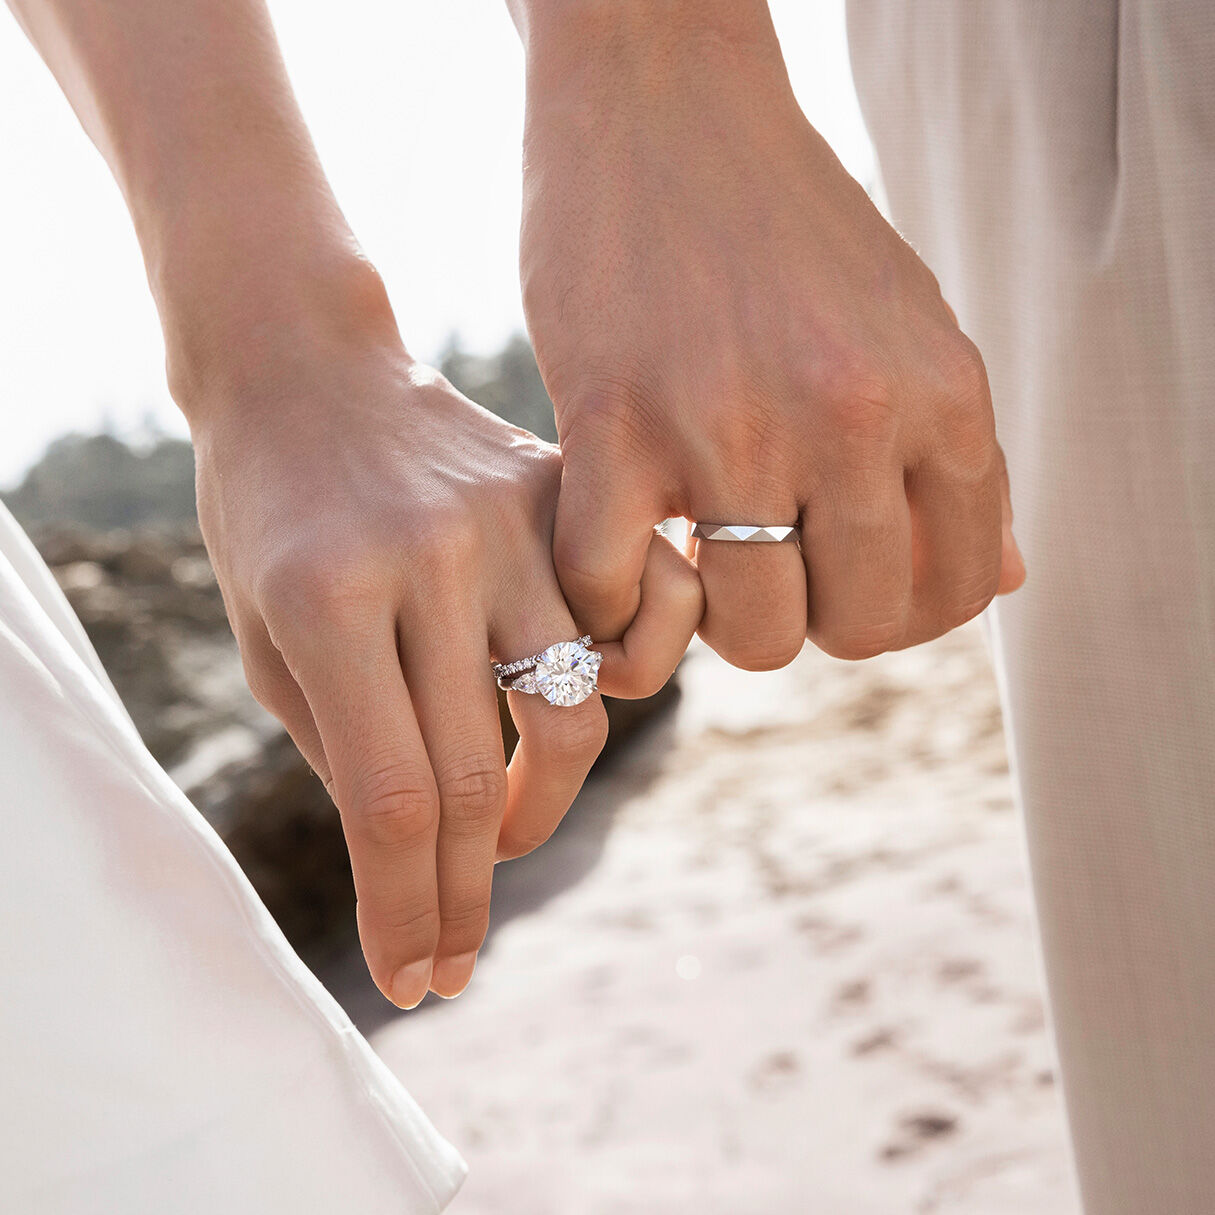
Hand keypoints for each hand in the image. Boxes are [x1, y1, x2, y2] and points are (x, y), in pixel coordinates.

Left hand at [186, 286, 700, 1006]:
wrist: (307, 369)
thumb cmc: (267, 513)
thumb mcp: (264, 639)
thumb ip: (346, 746)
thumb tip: (420, 860)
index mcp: (325, 598)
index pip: (390, 800)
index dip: (409, 910)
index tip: (418, 976)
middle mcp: (428, 560)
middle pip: (482, 774)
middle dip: (468, 891)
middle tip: (457, 939)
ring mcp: (509, 520)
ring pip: (577, 710)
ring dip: (546, 804)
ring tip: (509, 828)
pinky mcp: (559, 491)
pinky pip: (640, 606)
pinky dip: (635, 674)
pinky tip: (585, 704)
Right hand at [515, 6, 1024, 668]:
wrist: (660, 99)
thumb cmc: (784, 219)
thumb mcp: (908, 319)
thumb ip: (957, 456)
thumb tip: (1004, 581)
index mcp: (939, 391)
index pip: (958, 588)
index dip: (898, 613)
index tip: (841, 584)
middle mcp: (848, 414)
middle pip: (855, 627)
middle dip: (810, 618)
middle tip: (761, 565)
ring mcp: (727, 424)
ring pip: (750, 634)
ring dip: (717, 623)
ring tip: (690, 556)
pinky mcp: (610, 421)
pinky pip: (613, 589)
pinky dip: (610, 603)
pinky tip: (616, 553)